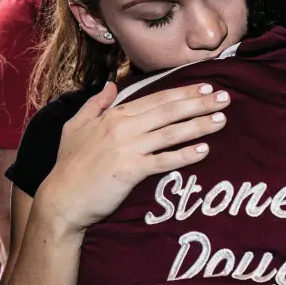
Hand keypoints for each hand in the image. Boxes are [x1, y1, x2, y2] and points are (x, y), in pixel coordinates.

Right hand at [37, 81, 229, 234]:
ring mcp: (128, 149)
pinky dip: (184, 155)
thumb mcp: (75, 126)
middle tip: (225, 99)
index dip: (183, 92)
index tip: (206, 87)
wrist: (60, 199)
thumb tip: (109, 86)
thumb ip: (95, 104)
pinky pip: (163, 161)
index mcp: (115, 115)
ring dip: (198, 125)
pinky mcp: (131, 172)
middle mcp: (124, 128)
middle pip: (169, 112)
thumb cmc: (68, 163)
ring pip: (170, 133)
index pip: (156, 99)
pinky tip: (204, 151)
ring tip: (221, 120)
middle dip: (199, 103)